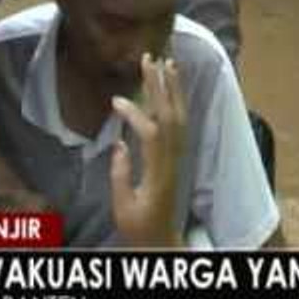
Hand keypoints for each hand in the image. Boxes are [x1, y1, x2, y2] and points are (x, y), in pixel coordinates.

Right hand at [110, 54, 185, 248]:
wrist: (162, 241)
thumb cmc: (139, 227)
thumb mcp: (123, 206)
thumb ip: (121, 175)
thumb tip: (119, 143)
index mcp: (158, 173)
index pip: (151, 134)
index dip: (135, 115)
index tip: (116, 101)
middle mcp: (173, 161)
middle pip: (170, 117)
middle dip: (160, 87)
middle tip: (150, 58)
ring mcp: (178, 158)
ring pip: (180, 117)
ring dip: (173, 89)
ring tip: (168, 61)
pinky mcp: (178, 157)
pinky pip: (182, 124)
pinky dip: (178, 102)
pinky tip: (173, 88)